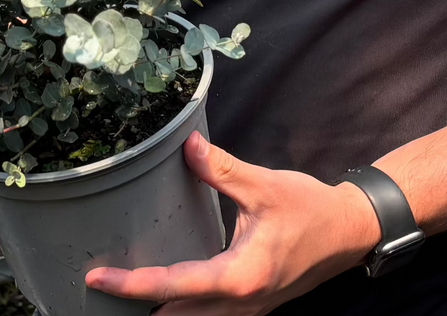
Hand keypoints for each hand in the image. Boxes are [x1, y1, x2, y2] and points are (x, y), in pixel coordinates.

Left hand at [85, 132, 380, 315]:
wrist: (349, 231)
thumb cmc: (310, 208)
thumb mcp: (264, 185)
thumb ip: (222, 169)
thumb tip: (186, 146)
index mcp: (239, 276)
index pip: (173, 286)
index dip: (132, 284)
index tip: (97, 277)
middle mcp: (240, 302)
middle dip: (137, 309)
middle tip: (98, 289)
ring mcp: (247, 308)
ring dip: (158, 311)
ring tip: (121, 293)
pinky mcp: (252, 303)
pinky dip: (181, 307)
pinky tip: (163, 293)